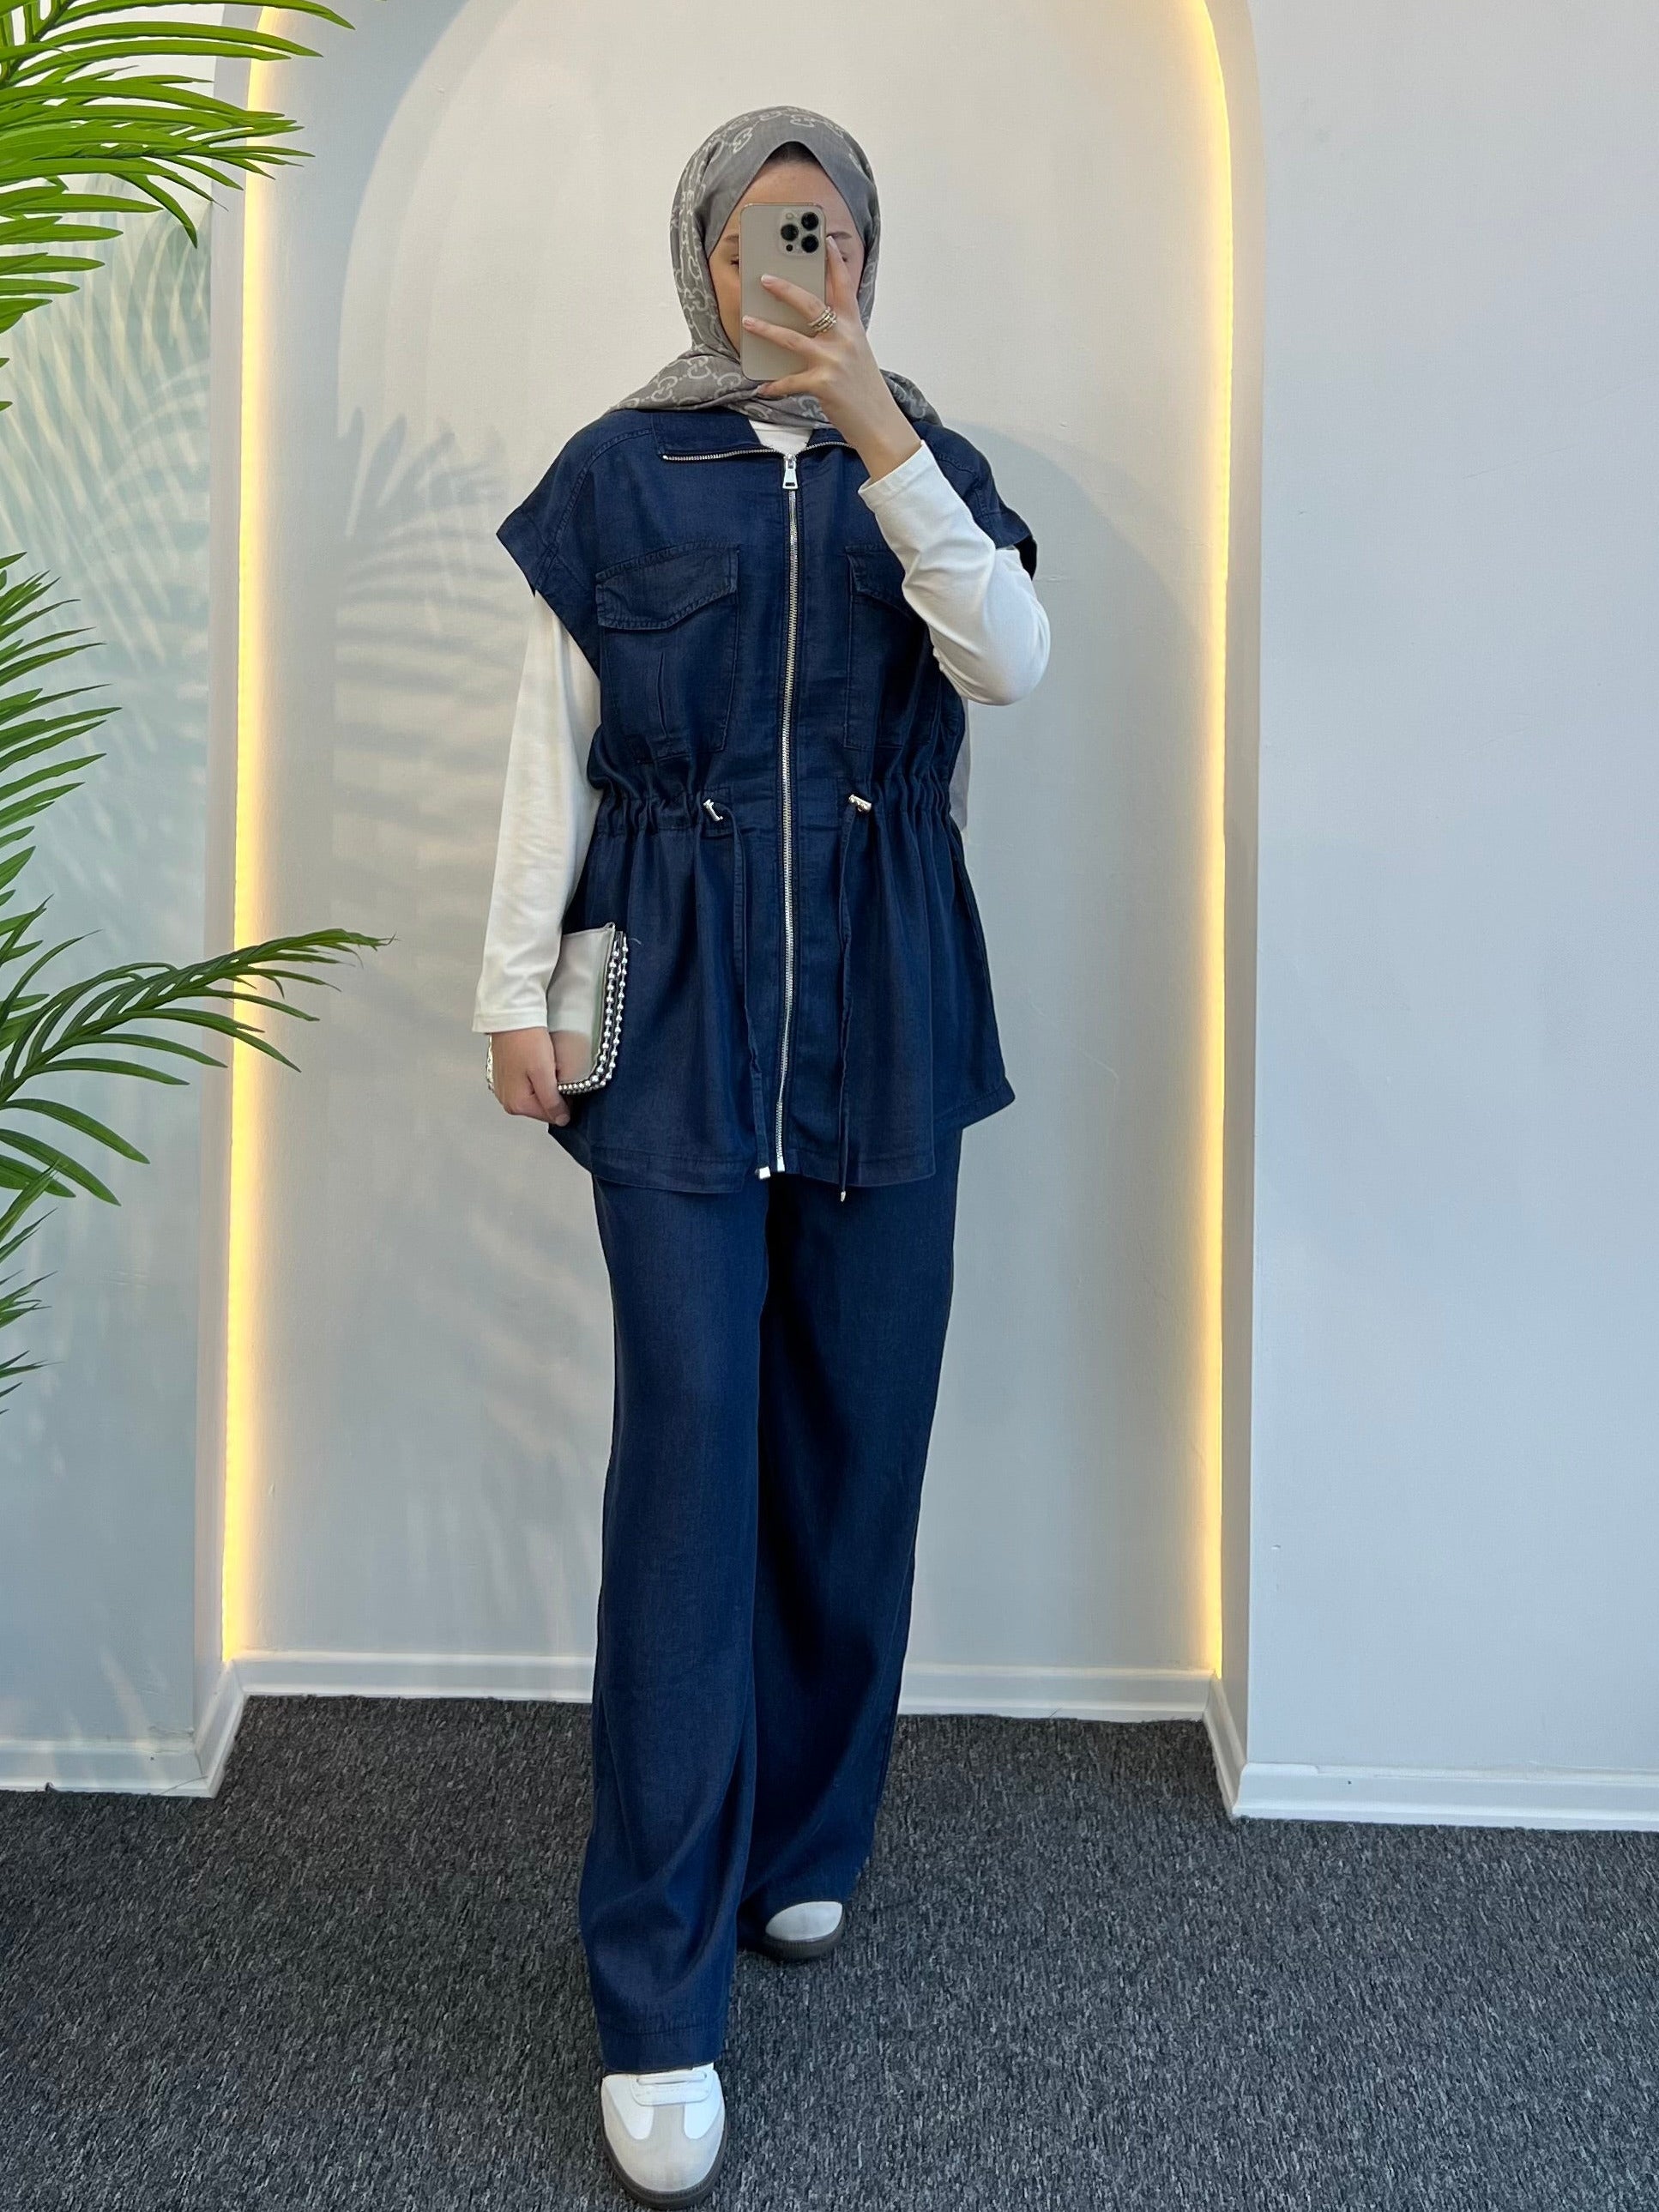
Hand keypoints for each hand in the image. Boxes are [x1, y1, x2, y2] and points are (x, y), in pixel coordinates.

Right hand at [489, 1027, 588, 1126]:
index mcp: (517, 1104)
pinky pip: (528, 1084)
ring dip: (546, 1084)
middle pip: (543, 1107)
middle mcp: (507, 1100)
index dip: (565, 1101)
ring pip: (536, 1095)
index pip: (552, 1116)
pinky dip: (536, 1077)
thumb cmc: (527, 1040)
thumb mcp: (543, 1073)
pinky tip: (538, 1063)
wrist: (511, 1016)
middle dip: (554, 1093)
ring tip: (547, 1065)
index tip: (566, 1082)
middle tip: (555, 1071)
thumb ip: (552, 1101)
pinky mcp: (505, 1077)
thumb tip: (562, 1120)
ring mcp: (504, 1089)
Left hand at [742, 234, 921, 483]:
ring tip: (748, 322)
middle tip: (765, 278)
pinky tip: (762, 386)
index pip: (843, 286)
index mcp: (853, 327)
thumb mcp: (856, 354)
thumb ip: (836, 336)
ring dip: (767, 330)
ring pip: (792, 339)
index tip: (823, 238)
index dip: (834, 261)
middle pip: (810, 305)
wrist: (880, 423)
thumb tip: (804, 327)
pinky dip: (775, 385)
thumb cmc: (865, 389)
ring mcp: (833, 360)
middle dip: (785, 289)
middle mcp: (844, 339)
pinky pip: (790, 381)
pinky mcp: (822, 384)